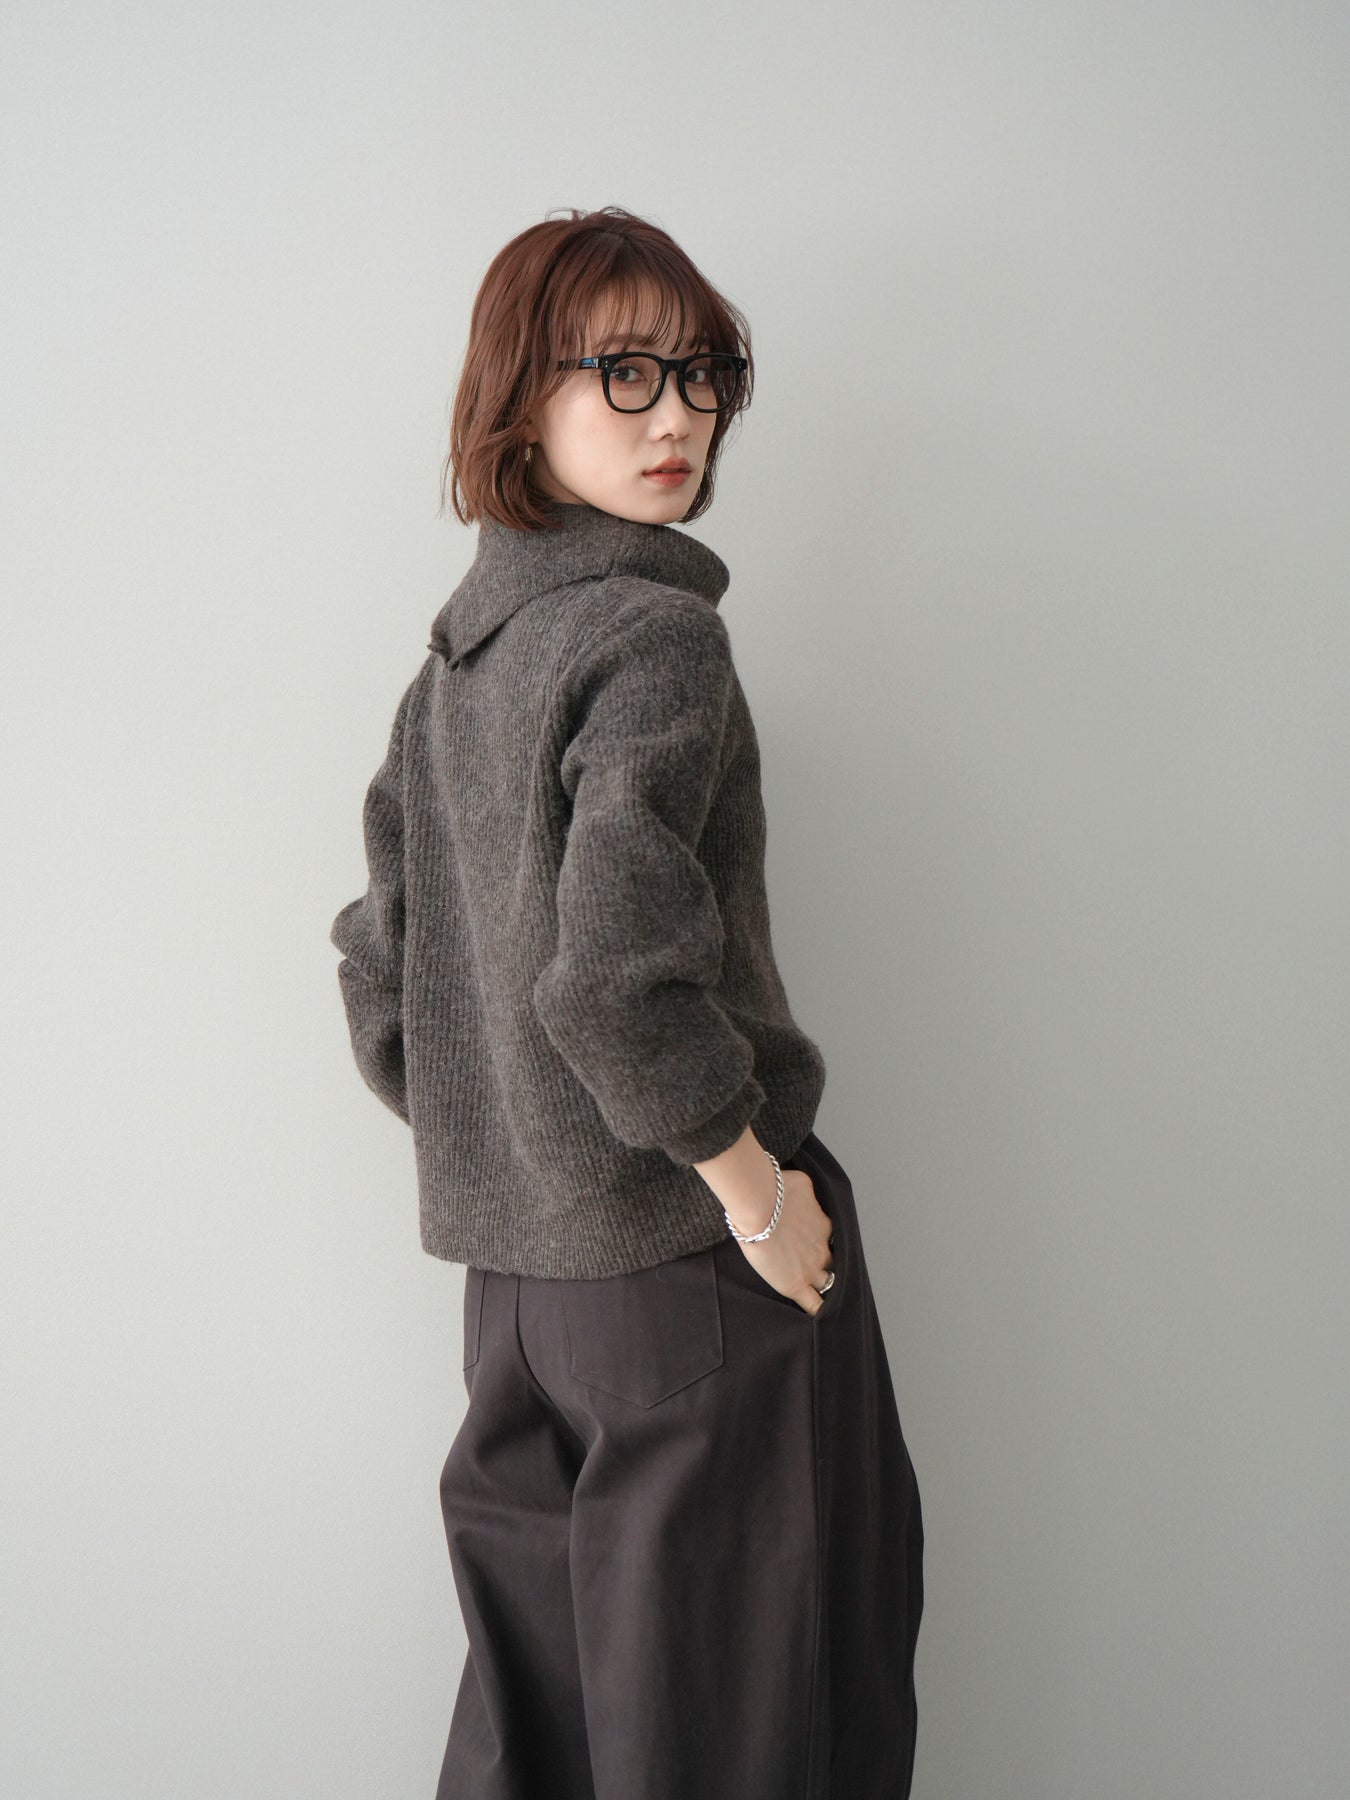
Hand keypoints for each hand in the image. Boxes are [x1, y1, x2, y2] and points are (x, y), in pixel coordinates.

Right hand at [735, 1168, 834, 1315]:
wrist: (760, 1204)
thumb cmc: (775, 1188)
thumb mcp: (799, 1182)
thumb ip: (804, 1190)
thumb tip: (799, 1189)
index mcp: (822, 1223)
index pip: (826, 1236)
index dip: (820, 1240)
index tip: (812, 1240)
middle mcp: (822, 1246)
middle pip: (832, 1260)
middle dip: (827, 1262)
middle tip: (818, 1265)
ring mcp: (811, 1267)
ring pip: (827, 1281)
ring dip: (824, 1284)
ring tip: (820, 1291)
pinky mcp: (795, 1284)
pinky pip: (813, 1303)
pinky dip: (818, 1311)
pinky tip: (822, 1318)